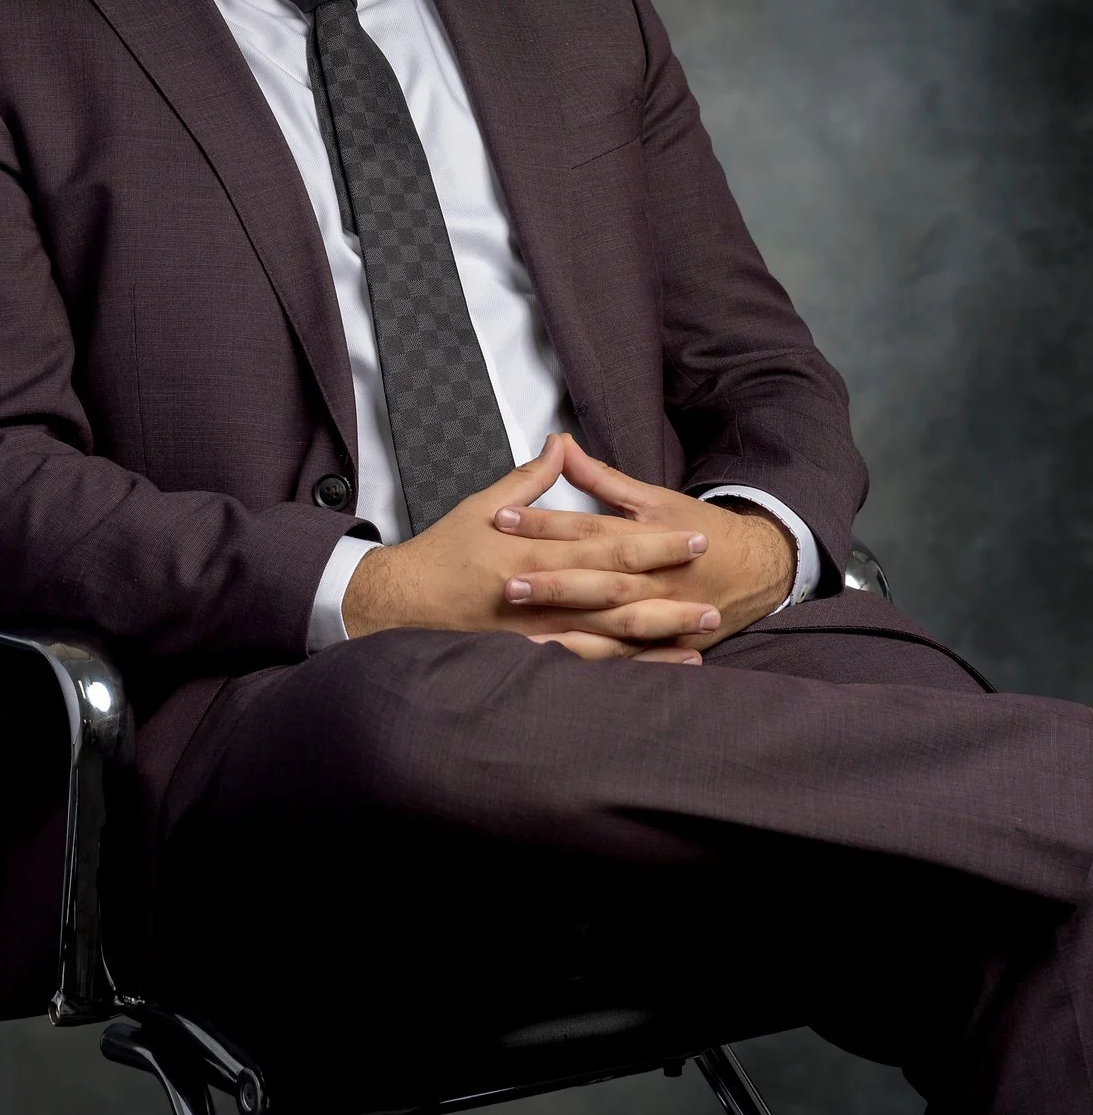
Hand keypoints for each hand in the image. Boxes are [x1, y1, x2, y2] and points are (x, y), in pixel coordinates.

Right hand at [342, 435, 719, 662]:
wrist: (399, 601)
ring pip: (607, 638)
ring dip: (655, 640)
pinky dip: (624, 669)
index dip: (656, 544)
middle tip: (716, 601)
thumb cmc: (443, 551)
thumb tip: (560, 444)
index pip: (608, 546)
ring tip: (699, 639)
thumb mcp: (482, 505)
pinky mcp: (529, 656)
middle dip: (669, 599)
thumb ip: (529, 480)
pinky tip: (655, 670)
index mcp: (535, 551)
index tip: (696, 538)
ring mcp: (536, 633)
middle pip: (618, 596)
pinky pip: (585, 667)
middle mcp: (540, 596)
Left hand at [490, 436, 794, 657]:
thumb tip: (561, 446)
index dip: (544, 524)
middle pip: (598, 580)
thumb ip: (602, 478)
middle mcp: (654, 578)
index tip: (501, 519)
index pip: (587, 527)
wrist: (760, 567)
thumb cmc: (698, 528)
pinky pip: (629, 657)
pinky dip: (599, 660)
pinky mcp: (668, 642)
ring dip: (570, 630)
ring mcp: (663, 615)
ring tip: (525, 636)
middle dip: (552, 584)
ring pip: (611, 624)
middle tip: (507, 583)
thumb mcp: (653, 499)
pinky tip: (564, 665)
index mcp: (647, 535)